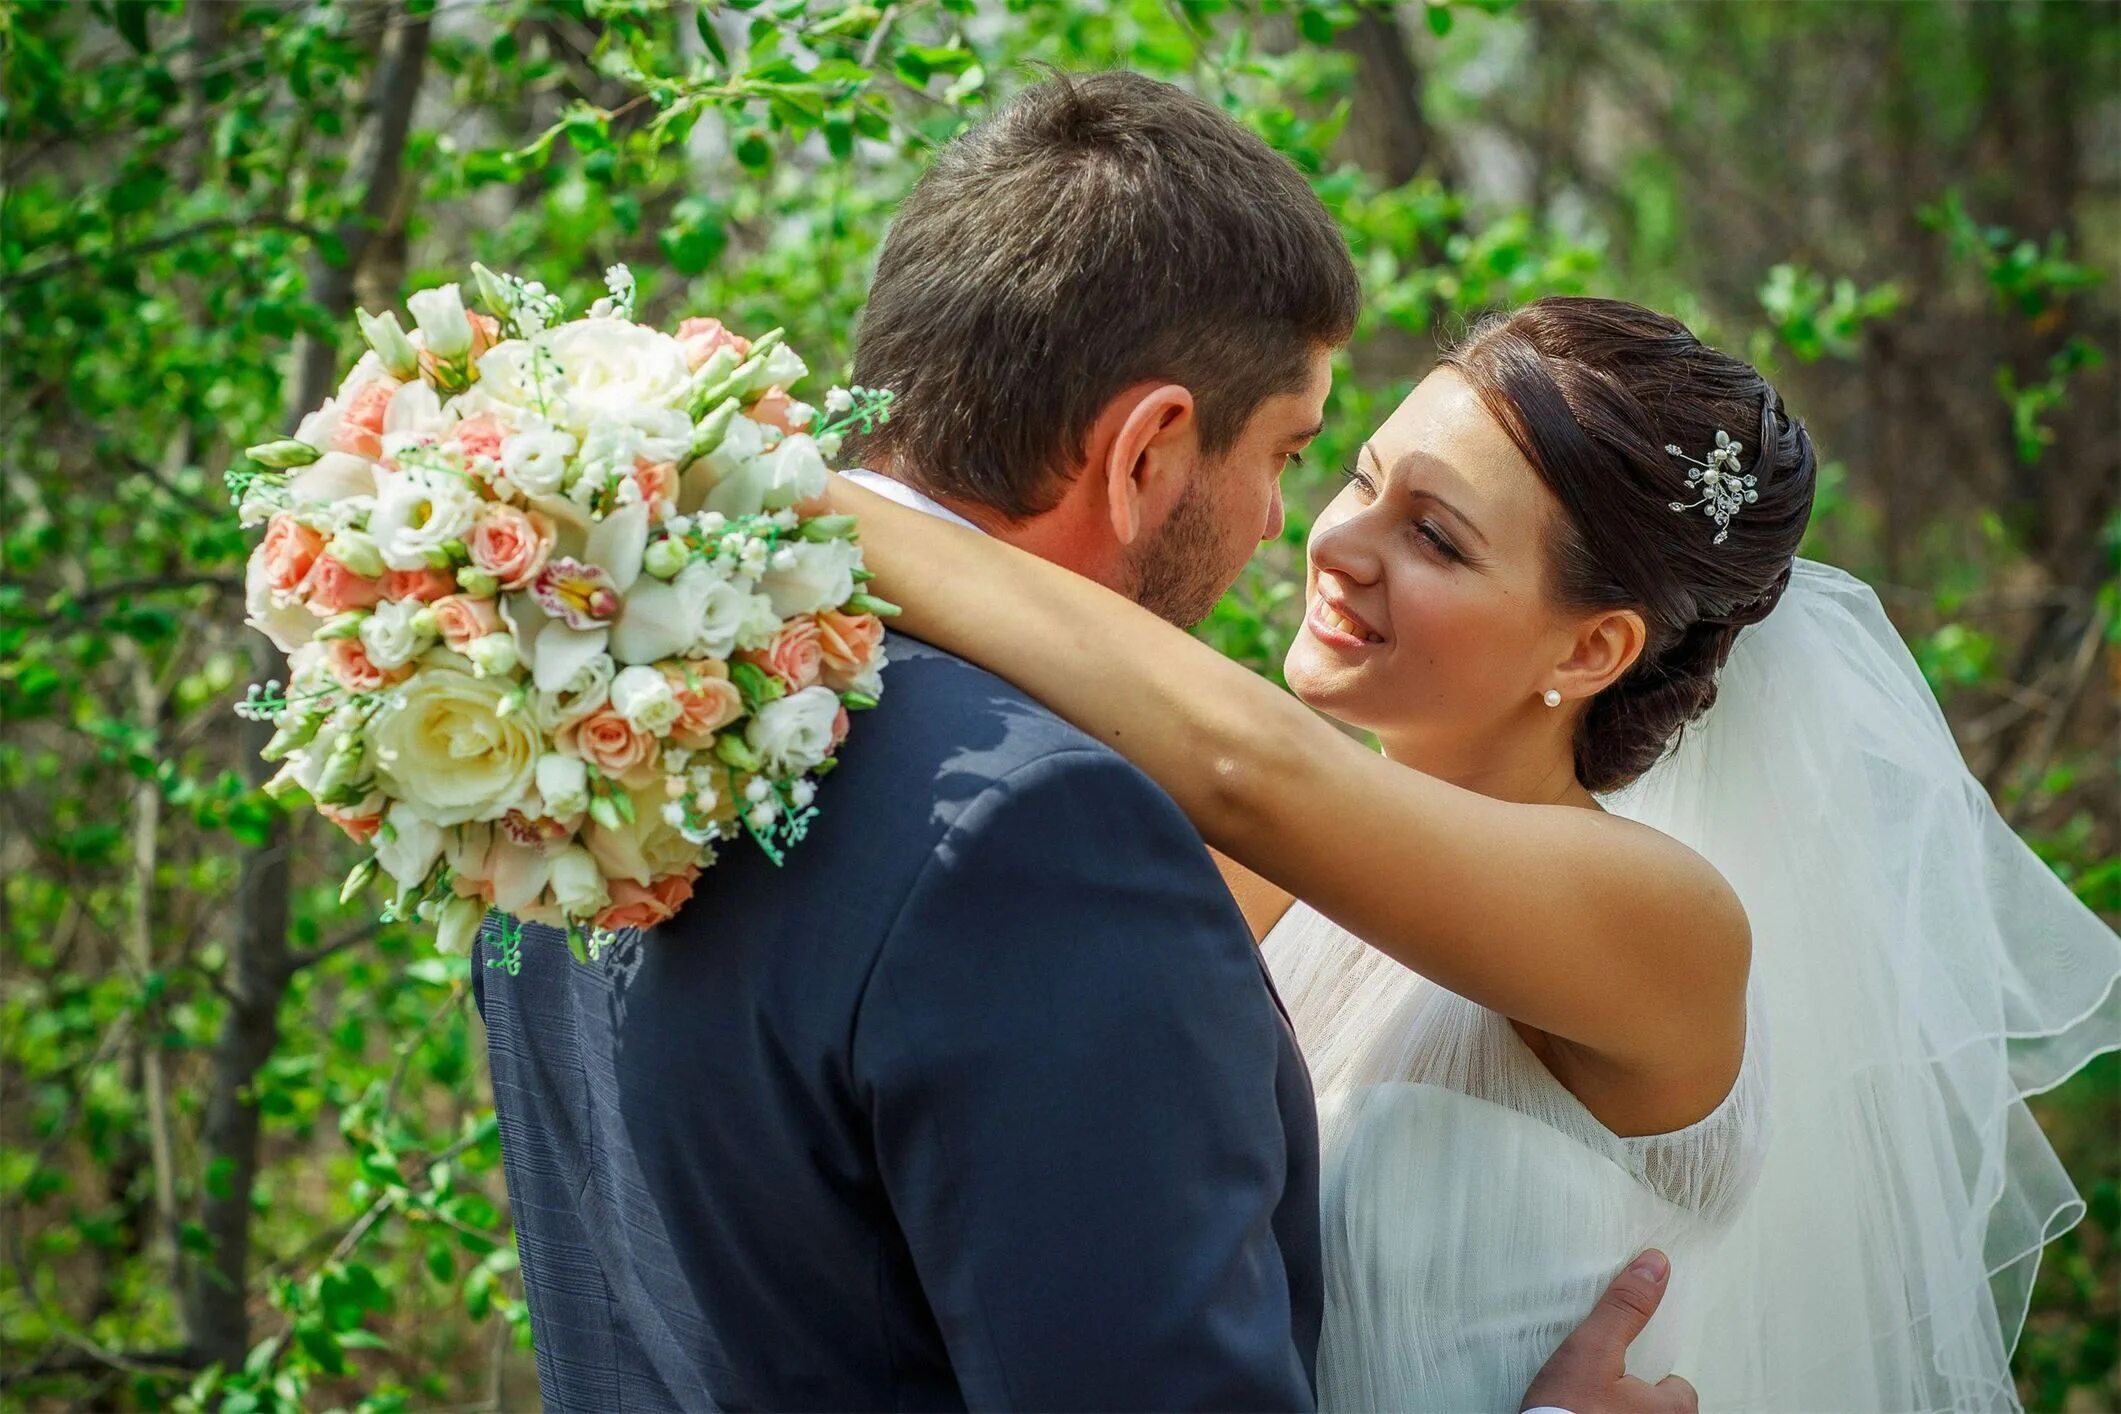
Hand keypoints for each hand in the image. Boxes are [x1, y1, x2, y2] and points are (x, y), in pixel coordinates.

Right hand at [1519, 1250, 1697, 1413]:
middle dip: (1631, 1401)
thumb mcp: (1593, 1348)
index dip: (1640, 1376)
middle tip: (1594, 1396)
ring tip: (1584, 1411)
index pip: (1675, 1385)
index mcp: (1675, 1411)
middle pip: (1659, 1408)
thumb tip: (1655, 1265)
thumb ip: (1624, 1308)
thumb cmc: (1566, 1412)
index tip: (1612, 1377)